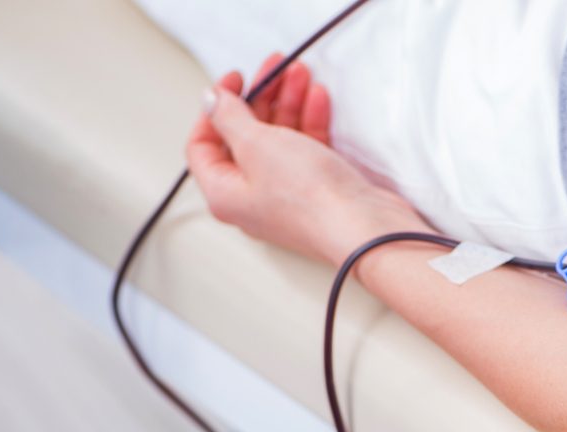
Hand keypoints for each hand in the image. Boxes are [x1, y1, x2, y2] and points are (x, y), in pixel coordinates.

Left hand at [187, 57, 426, 267]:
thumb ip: (229, 117)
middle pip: (244, 138)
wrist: (363, 226)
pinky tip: (318, 99)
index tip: (235, 81)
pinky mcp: (316, 191)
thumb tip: (211, 101)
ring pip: (278, 140)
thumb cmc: (309, 198)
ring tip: (300, 75)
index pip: (203, 145)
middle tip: (274, 69)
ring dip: (288, 104)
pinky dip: (309, 122)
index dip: (214, 108)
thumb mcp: (256, 144)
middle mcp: (251, 198)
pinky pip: (305, 150)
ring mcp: (285, 195)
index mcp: (224, 194)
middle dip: (260, 98)